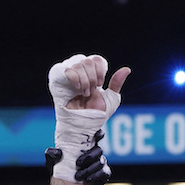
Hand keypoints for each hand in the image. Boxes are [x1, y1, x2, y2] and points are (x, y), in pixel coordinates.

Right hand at [48, 54, 129, 180]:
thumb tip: (127, 69)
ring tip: (84, 94)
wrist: (83, 124)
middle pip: (88, 61)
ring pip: (78, 63)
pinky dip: (74, 77)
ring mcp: (68, 75)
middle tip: (90, 92)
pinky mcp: (57, 79)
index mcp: (91, 74)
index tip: (100, 84)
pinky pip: (66, 68)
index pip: (96, 59)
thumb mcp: (110, 99)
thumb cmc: (95, 114)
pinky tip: (77, 88)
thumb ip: (117, 83)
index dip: (100, 70)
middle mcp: (79, 71)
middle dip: (93, 78)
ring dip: (85, 81)